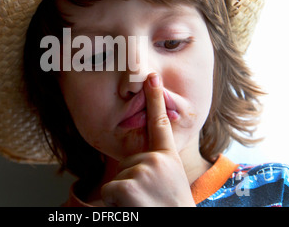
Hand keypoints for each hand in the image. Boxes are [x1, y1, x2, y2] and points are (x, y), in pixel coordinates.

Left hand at [101, 73, 195, 206]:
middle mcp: (157, 159)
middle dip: (130, 183)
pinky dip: (117, 205)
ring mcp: (144, 170)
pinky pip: (109, 191)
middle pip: (127, 163)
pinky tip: (135, 209)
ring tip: (144, 206)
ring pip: (117, 178)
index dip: (155, 99)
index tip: (151, 77)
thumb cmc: (171, 208)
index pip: (161, 123)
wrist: (179, 224)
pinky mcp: (129, 184)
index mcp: (169, 158)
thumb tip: (140, 162)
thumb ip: (158, 165)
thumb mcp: (170, 182)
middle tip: (148, 199)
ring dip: (125, 196)